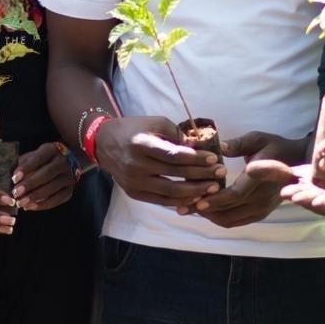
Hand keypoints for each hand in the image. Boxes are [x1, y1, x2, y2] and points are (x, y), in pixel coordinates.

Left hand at [10, 142, 78, 211]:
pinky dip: (43, 204)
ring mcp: (69, 177)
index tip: (14, 178)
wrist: (64, 164)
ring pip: (53, 187)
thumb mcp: (31, 157)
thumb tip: (7, 175)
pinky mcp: (70, 190)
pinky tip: (30, 207)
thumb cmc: (40, 161)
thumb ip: (21, 164)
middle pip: (47, 173)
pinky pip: (57, 199)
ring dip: (35, 196)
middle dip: (30, 184)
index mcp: (51, 150)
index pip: (38, 158)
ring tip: (21, 203)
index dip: (26, 168)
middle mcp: (63, 162)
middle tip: (16, 193)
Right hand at [94, 116, 221, 209]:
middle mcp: (136, 165)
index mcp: (141, 144)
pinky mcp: (134, 193)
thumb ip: (176, 133)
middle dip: (201, 174)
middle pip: (175, 174)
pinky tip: (195, 197)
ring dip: (195, 191)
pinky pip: (161, 201)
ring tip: (213, 187)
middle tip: (220, 172)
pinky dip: (180, 201)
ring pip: (170, 191)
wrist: (103, 143)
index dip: (195, 158)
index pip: (173, 155)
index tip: (213, 158)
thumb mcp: (154, 122)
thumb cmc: (134, 130)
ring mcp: (134, 182)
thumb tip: (199, 146)